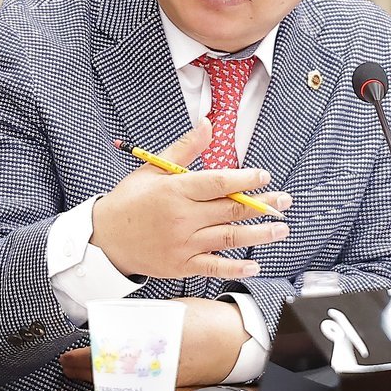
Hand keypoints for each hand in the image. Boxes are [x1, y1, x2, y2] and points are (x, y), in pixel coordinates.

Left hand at [60, 297, 248, 385]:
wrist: (236, 340)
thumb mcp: (170, 312)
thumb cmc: (208, 321)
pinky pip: (138, 384)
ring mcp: (165, 379)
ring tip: (79, 371)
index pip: (111, 356)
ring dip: (99, 376)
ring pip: (124, 381)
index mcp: (157, 344)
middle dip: (86, 371)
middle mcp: (158, 366)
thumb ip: (142, 320)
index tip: (70, 357)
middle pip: (113, 373)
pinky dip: (121, 380)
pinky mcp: (172, 385)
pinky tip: (111, 376)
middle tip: (67, 365)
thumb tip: (113, 323)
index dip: (86, 359)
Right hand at [91, 119, 292, 278]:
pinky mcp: (181, 265)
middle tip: (284, 201)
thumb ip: (185, 149)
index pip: (218, 183)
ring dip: (259, 234)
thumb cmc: (130, 201)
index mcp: (175, 191)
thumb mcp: (152, 168)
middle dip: (262, 205)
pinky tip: (254, 263)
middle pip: (230, 210)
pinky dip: (236, 266)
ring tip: (281, 229)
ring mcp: (182, 243)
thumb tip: (208, 124)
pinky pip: (213, 266)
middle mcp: (182, 218)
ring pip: (228, 237)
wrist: (105, 238)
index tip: (264, 176)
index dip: (245, 180)